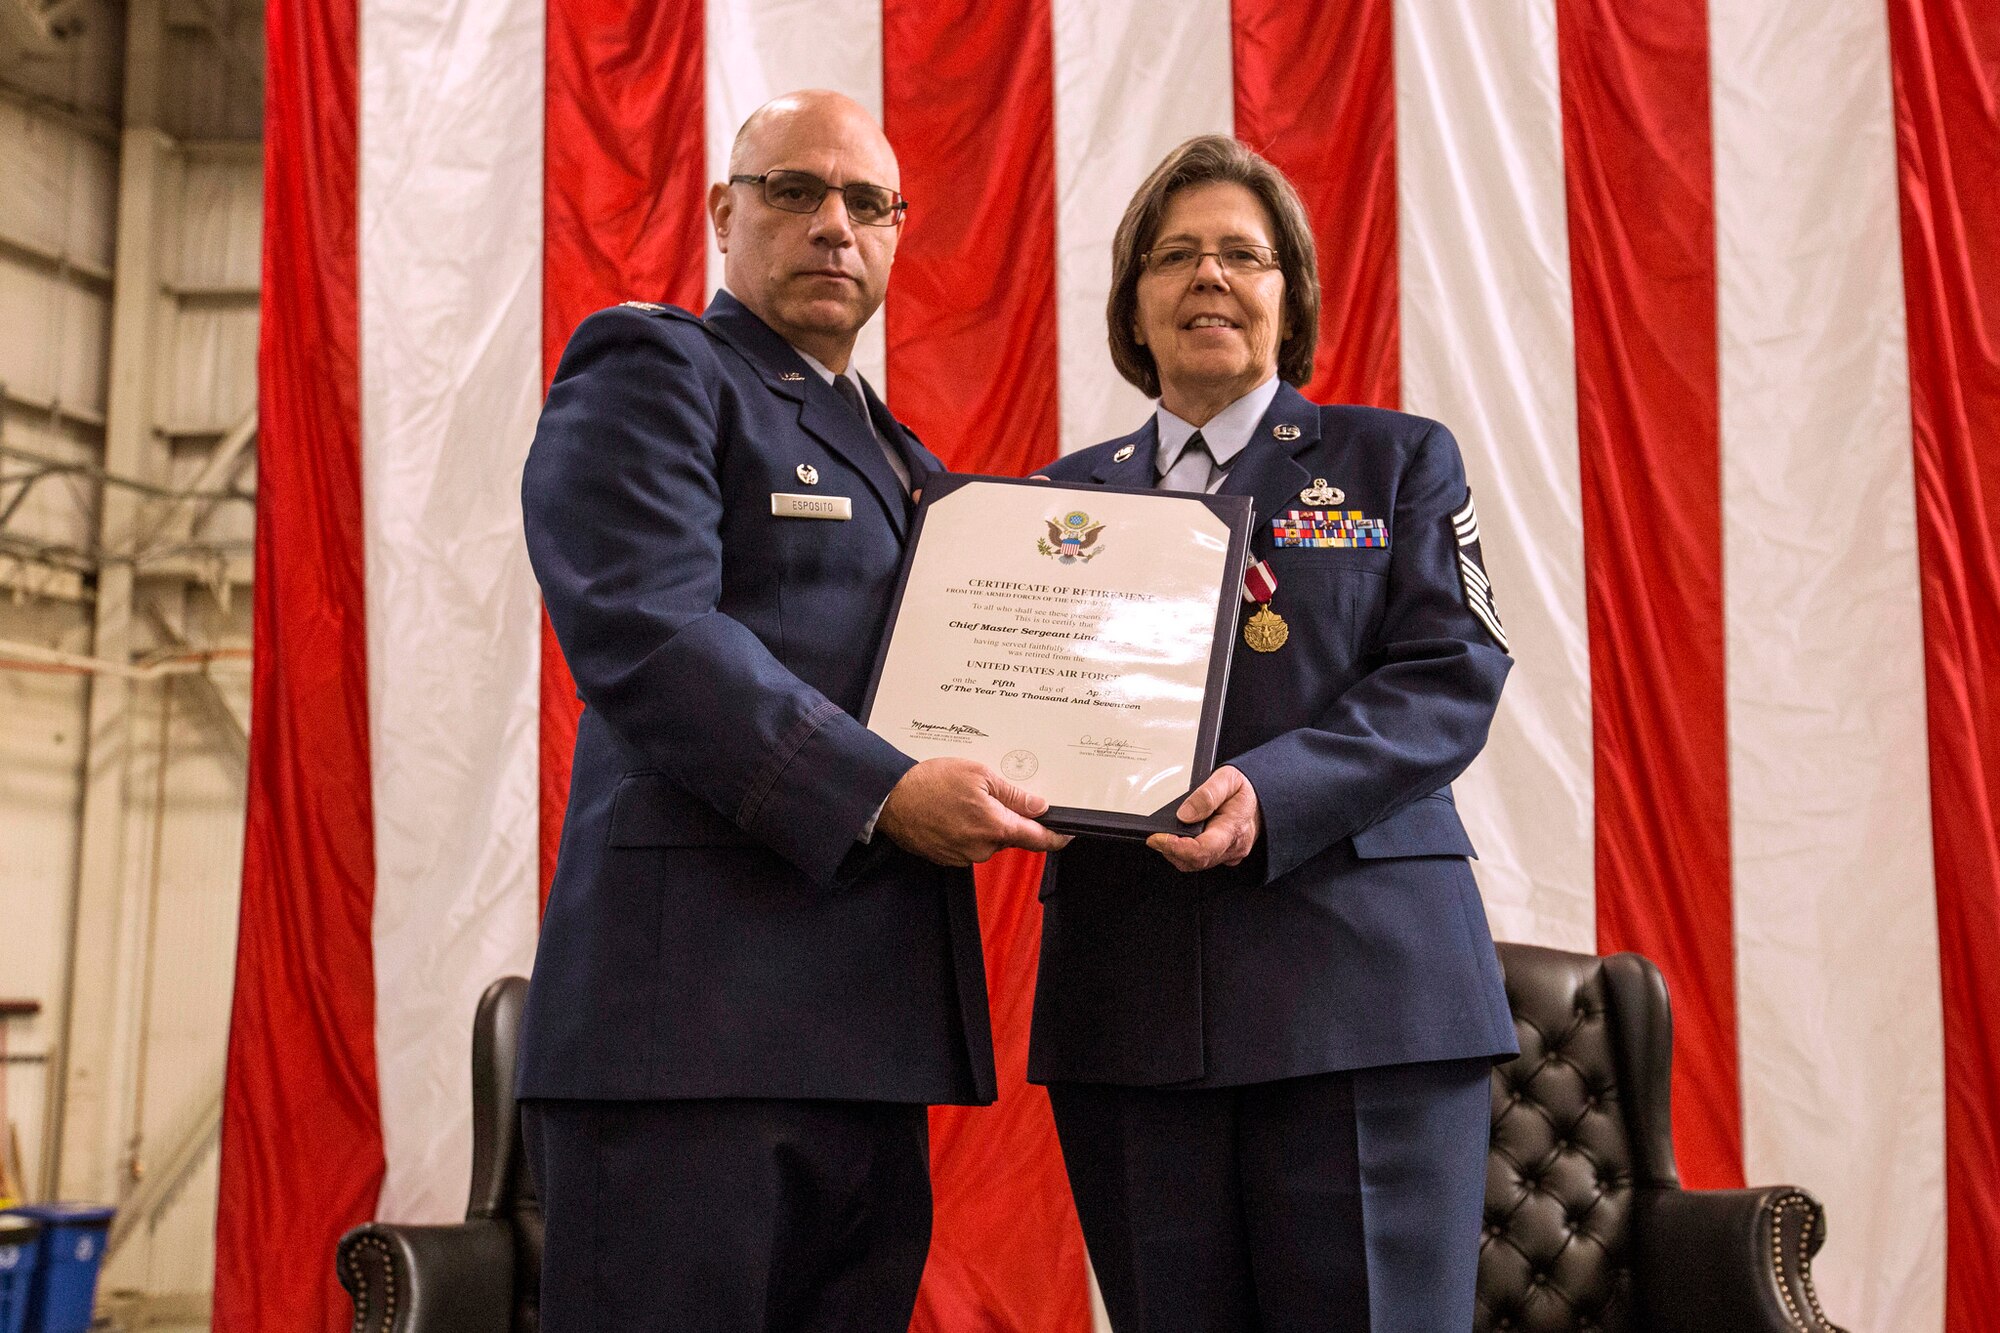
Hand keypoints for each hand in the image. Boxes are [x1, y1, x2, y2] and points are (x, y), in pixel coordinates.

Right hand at [878, 757, 1072, 865]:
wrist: (891, 799)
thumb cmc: (931, 783)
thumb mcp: (979, 775)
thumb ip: (1013, 794)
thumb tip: (1040, 806)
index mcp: (995, 827)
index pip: (1038, 839)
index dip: (1057, 837)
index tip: (1068, 833)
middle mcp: (983, 848)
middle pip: (1011, 835)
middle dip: (1008, 816)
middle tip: (990, 793)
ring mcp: (964, 856)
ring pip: (989, 839)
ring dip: (985, 821)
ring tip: (964, 800)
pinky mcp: (948, 858)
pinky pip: (969, 844)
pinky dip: (968, 829)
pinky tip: (952, 811)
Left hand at [1146, 765, 1260, 871]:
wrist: (1263, 798)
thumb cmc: (1245, 789)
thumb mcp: (1228, 779)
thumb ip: (1207, 794)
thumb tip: (1184, 814)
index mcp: (1233, 828)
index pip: (1202, 850)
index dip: (1176, 847)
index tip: (1158, 838)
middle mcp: (1232, 847)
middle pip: (1195, 861)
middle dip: (1170, 851)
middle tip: (1154, 838)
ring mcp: (1229, 854)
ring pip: (1196, 865)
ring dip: (1176, 854)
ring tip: (1163, 838)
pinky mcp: (1224, 856)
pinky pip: (1201, 862)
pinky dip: (1185, 854)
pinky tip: (1177, 842)